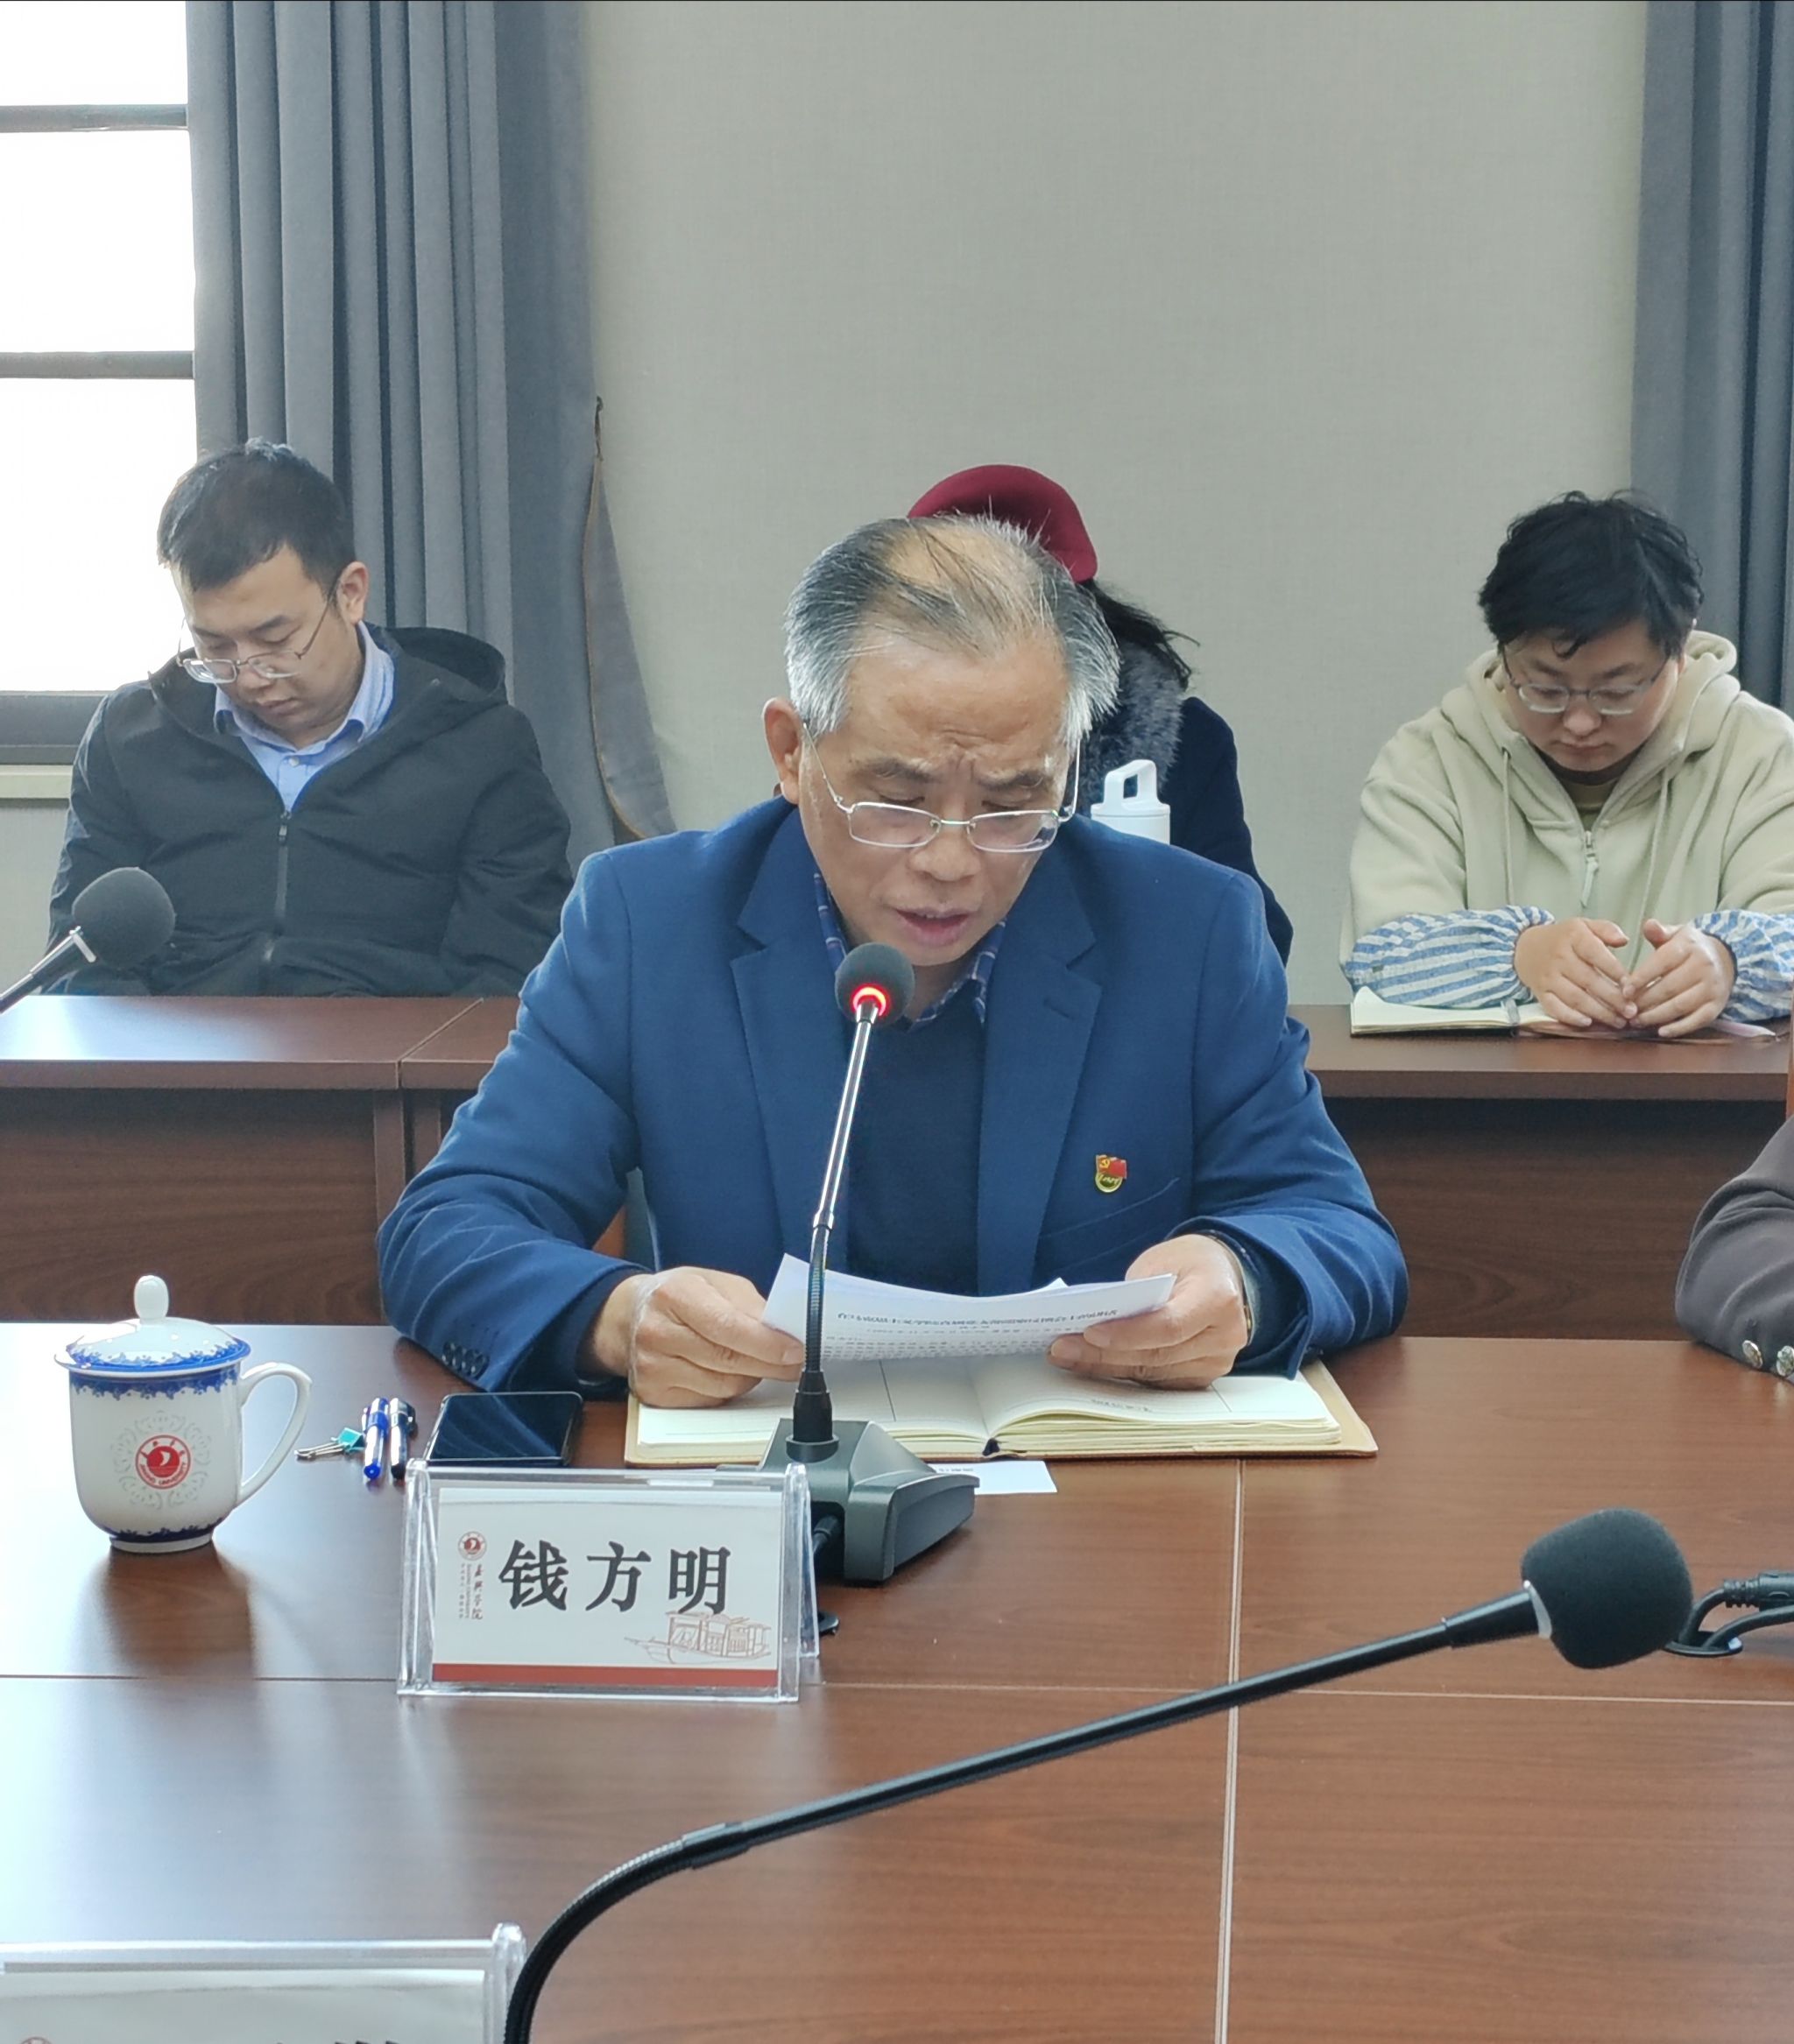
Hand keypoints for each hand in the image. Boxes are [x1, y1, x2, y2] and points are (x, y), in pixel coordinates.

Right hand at [587, 1266, 802, 1407]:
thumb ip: (750, 1305)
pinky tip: (727, 1372)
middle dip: (770, 1364)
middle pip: (727, 1360)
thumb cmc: (678, 1296)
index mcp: (674, 1294)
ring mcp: (652, 1367)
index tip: (795, 1350)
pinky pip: (709, 1400)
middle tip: (794, 1362)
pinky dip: (727, 1390)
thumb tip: (784, 1333)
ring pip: (723, 1386)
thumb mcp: (714, 1282)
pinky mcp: (653, 1394)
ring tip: (757, 1361)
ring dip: (750, 1377)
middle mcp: (656, 1332)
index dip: (766, 1343)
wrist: (629, 1316)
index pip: (727, 1326)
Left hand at [1047, 1235, 1248, 1388]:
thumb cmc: (1188, 1263)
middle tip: (1062, 1347)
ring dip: (1106, 1367)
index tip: (1089, 1332)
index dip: (1127, 1334)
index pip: (1169, 1326)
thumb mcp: (1160, 1262)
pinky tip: (1092, 1365)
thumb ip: (1135, 1294)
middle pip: (1156, 1355)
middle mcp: (1225, 1335)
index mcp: (1218, 1298)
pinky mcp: (1203, 1377)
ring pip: (1152, 1374)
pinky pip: (1157, 1382)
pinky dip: (1123, 1373)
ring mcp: (1217, 1361)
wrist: (1222, 1275)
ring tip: (1068, 1355)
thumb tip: (1093, 1324)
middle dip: (1104, 1354)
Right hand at [1512, 917, 1633, 1028]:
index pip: (1596, 954)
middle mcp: (1559, 957)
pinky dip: (1570, 1017)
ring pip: (1575, 998)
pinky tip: (1588, 1023)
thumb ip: (1606, 929)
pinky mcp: (1540, 992)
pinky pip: (1554, 1008)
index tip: (1631, 985)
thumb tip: (1624, 940)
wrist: (1526, 948)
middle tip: (1631, 1011)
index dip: (1615, 971)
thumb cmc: (1563, 938)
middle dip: (1613, 998)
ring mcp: (1548, 977)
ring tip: (1618, 1021)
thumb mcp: (1584, 925)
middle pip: (1588, 981)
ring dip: (1598, 1012)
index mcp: (1573, 937)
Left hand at [1625, 919, 1735, 1037]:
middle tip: (1625, 1011)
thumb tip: (1648, 925)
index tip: (1623, 991)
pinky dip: (1678, 1028)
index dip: (1640, 978)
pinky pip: (1697, 1020)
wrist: (1726, 957)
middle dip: (1643, 1002)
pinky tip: (1660, 1031)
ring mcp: (1712, 988)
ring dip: (1655, 1017)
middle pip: (1668, 988)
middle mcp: (1703, 967)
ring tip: (1636, 1021)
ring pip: (1680, 1005)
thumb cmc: (1689, 948)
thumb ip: (1659, 932)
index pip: (1661, 963)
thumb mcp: (1676, 935)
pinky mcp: (1717, 1006)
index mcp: (1689, 947)